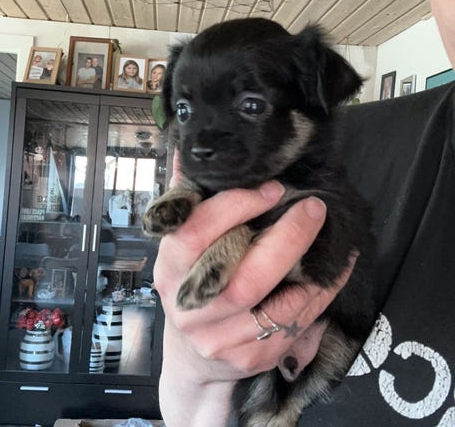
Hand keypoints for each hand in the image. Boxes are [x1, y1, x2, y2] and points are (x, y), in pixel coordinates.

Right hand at [154, 172, 354, 424]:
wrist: (193, 355)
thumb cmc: (192, 283)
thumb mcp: (182, 245)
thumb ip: (188, 200)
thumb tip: (187, 150)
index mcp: (170, 269)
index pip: (195, 233)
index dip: (235, 207)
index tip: (272, 188)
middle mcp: (189, 307)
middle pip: (242, 279)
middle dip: (287, 240)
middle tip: (315, 209)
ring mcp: (217, 338)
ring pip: (274, 309)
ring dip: (314, 274)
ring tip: (337, 243)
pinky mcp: (245, 358)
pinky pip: (291, 329)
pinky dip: (317, 300)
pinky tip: (330, 277)